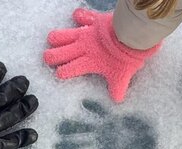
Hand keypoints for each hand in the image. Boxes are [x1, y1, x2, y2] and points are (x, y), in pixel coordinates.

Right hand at [43, 8, 160, 101]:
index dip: (62, 72)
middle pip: (59, 53)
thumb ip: (117, 88)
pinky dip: (80, 16)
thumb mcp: (121, 75)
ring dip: (56, 38)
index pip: (68, 70)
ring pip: (62, 35)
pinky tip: (77, 16)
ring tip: (53, 41)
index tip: (60, 74)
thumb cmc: (126, 57)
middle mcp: (82, 48)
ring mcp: (85, 33)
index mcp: (87, 62)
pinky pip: (82, 16)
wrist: (132, 35)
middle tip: (50, 59)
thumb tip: (117, 100)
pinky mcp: (93, 21)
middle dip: (52, 57)